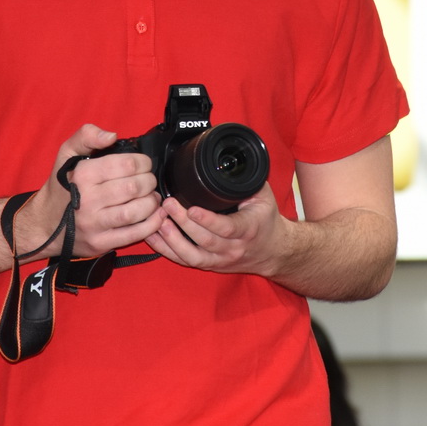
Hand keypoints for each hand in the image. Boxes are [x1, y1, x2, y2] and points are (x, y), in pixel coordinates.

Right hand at [19, 125, 163, 257]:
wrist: (44, 224)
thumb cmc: (61, 187)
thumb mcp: (66, 154)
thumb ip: (87, 136)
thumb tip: (112, 136)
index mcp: (82, 175)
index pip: (126, 164)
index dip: (143, 162)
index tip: (144, 164)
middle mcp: (87, 200)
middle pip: (134, 187)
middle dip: (149, 181)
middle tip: (148, 181)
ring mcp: (94, 224)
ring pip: (135, 212)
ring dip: (152, 202)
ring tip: (152, 197)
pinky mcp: (100, 243)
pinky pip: (134, 235)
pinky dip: (152, 224)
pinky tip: (156, 215)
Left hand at [142, 185, 287, 274]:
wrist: (273, 251)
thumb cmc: (266, 221)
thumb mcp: (263, 197)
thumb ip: (247, 181)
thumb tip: (230, 160)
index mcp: (248, 229)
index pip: (227, 228)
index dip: (208, 220)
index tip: (192, 209)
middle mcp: (233, 248)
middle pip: (205, 240)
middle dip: (183, 223)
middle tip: (168, 204)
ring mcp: (220, 260)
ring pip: (192, 256)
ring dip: (172, 240)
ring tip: (158, 221)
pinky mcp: (210, 265)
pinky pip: (185, 261)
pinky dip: (166, 250)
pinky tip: (153, 236)